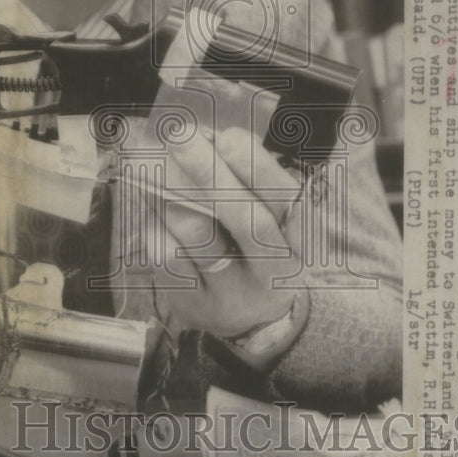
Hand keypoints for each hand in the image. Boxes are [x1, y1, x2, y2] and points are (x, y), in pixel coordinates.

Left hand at [148, 126, 303, 336]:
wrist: (250, 320)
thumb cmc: (255, 247)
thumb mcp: (268, 214)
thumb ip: (246, 177)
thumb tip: (207, 136)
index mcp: (300, 235)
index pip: (285, 196)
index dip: (254, 164)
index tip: (223, 137)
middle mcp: (275, 267)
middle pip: (245, 218)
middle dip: (208, 171)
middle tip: (178, 136)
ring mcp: (235, 290)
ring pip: (199, 235)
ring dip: (173, 197)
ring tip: (160, 175)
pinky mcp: (197, 303)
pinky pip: (168, 255)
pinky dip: (157, 225)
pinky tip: (158, 216)